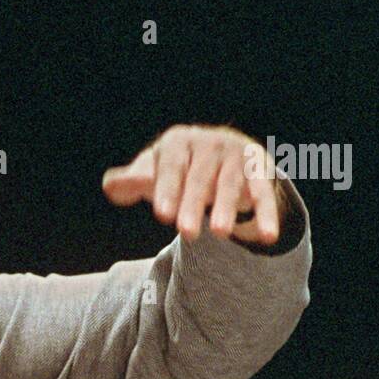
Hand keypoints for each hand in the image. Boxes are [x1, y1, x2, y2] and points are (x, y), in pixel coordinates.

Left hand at [101, 124, 286, 245]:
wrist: (222, 153)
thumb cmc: (178, 169)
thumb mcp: (155, 172)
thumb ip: (133, 182)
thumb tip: (110, 186)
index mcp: (178, 142)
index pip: (171, 167)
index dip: (167, 190)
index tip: (162, 215)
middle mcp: (209, 143)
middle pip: (199, 178)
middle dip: (192, 205)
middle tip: (186, 232)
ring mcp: (236, 154)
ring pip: (230, 184)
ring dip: (225, 208)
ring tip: (220, 233)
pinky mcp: (259, 169)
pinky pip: (263, 193)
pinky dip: (267, 214)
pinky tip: (268, 236)